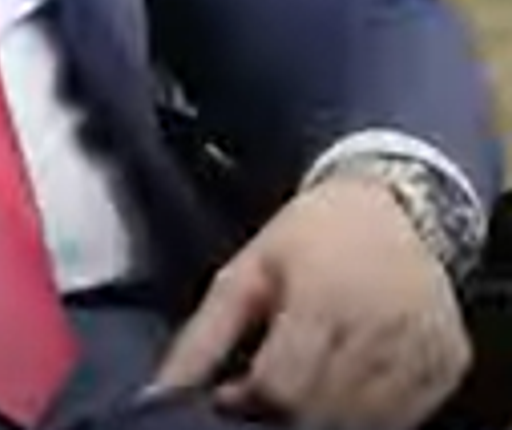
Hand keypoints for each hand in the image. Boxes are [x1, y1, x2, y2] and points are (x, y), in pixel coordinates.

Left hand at [150, 176, 469, 429]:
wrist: (391, 204)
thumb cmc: (310, 235)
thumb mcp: (247, 270)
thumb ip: (205, 333)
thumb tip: (162, 390)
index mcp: (322, 297)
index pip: (281, 389)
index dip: (247, 400)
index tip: (232, 391)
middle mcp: (379, 326)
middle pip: (319, 413)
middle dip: (283, 409)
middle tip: (268, 383)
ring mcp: (421, 349)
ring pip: (361, 422)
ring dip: (325, 412)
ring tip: (308, 372)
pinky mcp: (448, 363)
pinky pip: (403, 418)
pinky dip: (370, 412)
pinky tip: (348, 377)